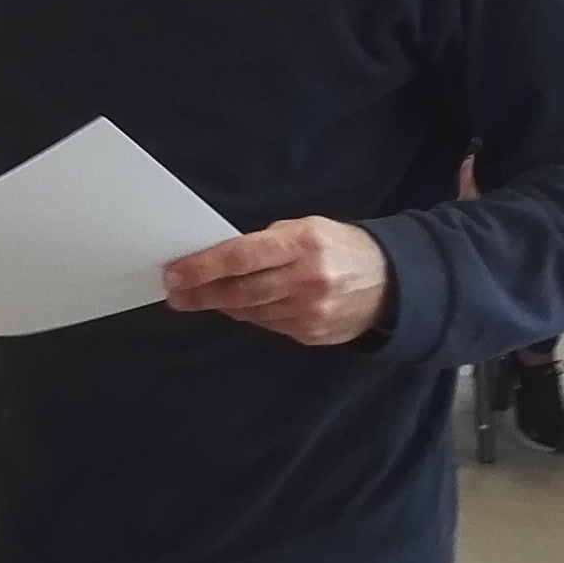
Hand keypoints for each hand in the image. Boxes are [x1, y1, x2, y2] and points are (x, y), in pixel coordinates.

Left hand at [164, 217, 390, 346]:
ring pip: (249, 311)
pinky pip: (267, 325)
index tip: (174, 273)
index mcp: (303, 243)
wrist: (389, 283)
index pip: (241, 257)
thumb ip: (265, 242)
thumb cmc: (338, 247)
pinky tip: (238, 306)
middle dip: (200, 293)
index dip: (203, 267)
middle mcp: (307, 279)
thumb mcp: (306, 228)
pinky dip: (249, 314)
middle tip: (174, 294)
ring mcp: (310, 311)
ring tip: (200, 297)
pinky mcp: (311, 334)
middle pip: (239, 291)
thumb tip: (219, 259)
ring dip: (221, 304)